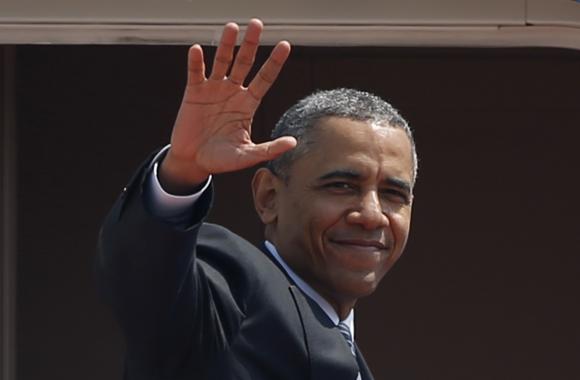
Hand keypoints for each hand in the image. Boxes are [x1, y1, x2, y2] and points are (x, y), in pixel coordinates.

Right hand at [159, 19, 296, 192]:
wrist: (193, 161)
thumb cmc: (221, 159)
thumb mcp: (247, 155)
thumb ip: (268, 149)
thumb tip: (293, 143)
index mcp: (248, 104)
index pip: (265, 79)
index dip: (274, 62)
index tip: (285, 45)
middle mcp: (233, 92)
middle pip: (245, 62)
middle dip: (251, 44)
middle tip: (257, 24)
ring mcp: (214, 89)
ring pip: (222, 61)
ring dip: (226, 45)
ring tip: (231, 27)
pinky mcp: (194, 92)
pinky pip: (196, 73)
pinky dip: (196, 62)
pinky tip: (197, 50)